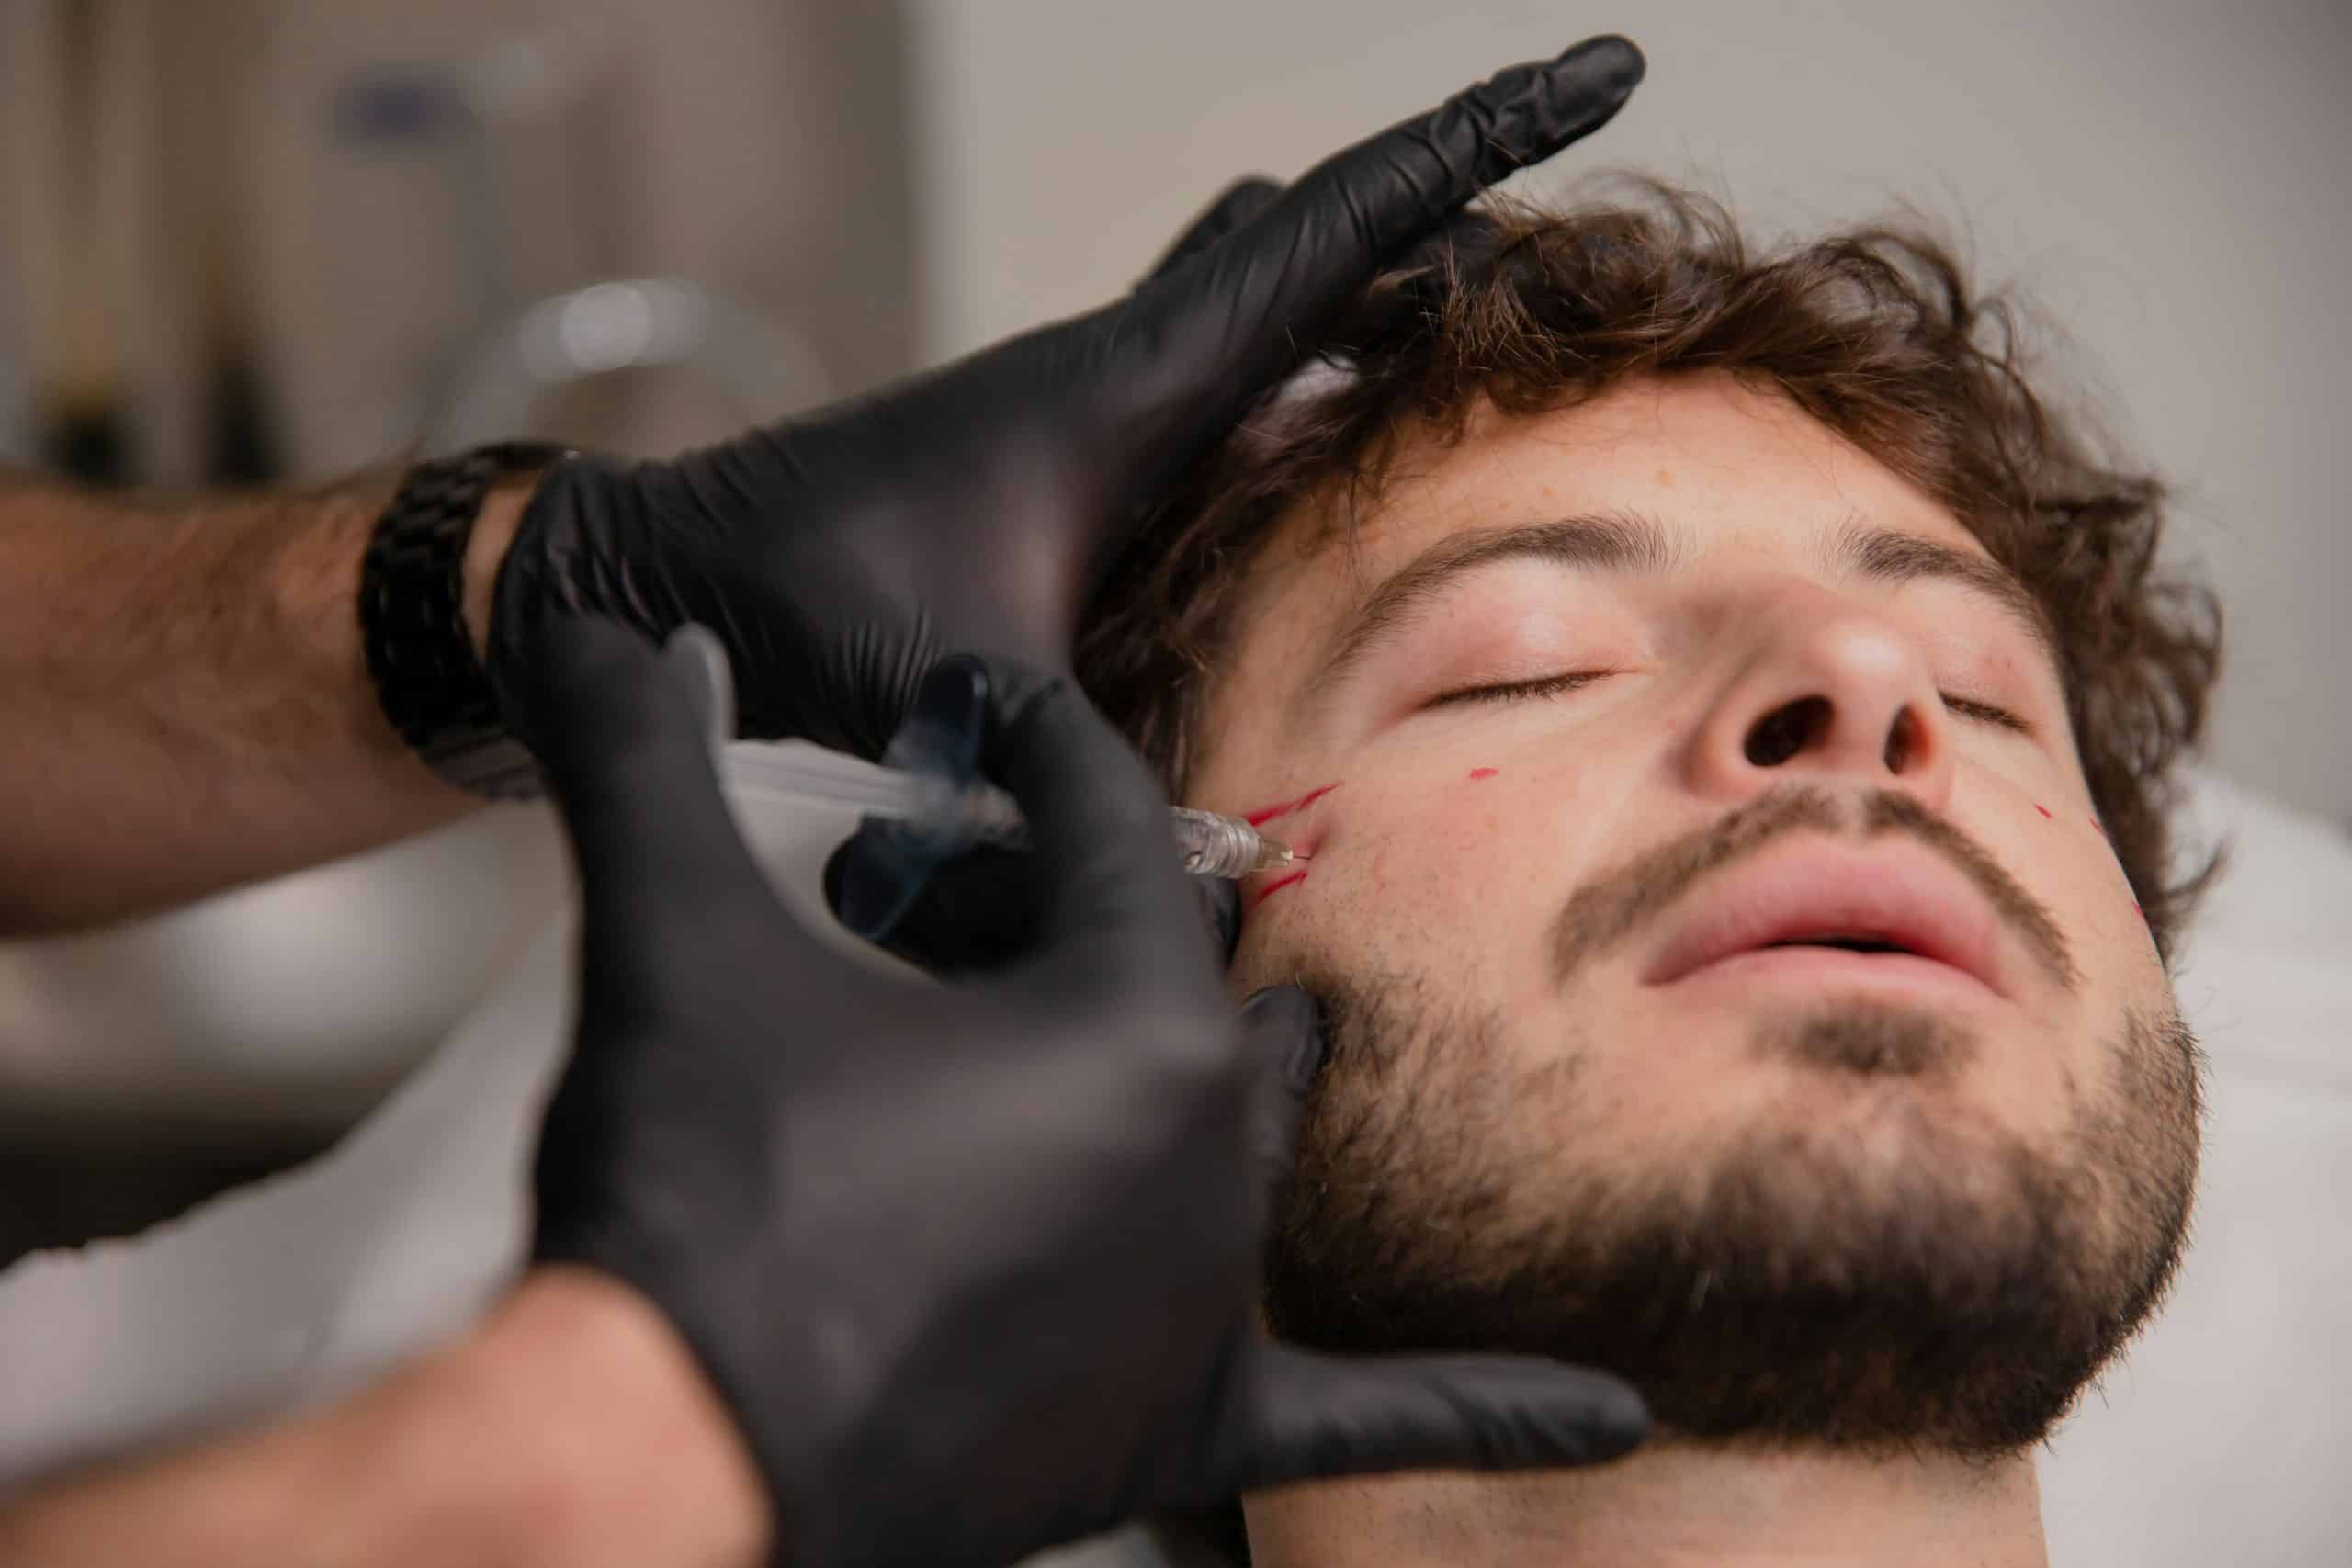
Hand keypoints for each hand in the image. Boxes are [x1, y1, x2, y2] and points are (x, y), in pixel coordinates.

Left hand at [487, 37, 1643, 756]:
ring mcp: (1099, 418)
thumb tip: (1207, 908)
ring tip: (1504, 335)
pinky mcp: (1073, 477)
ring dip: (1386, 303)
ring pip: (1277, 312)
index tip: (1597, 66)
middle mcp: (1125, 377)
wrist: (643, 584)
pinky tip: (1351, 447)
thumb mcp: (950, 709)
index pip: (1336, 233)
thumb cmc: (783, 616)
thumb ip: (1076, 801)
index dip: (1478, 148)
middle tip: (1574, 248)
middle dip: (1458, 216)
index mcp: (1127, 387)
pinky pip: (1232, 397)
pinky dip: (1313, 387)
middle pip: (1326, 246)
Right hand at [514, 621, 1646, 1567]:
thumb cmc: (696, 1197)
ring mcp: (1204, 1301)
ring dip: (1260, 1081)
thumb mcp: (671, 944)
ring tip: (1297, 1028)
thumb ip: (646, 759)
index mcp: (1122, 1018)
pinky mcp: (1177, 1434)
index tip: (991, 712)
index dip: (1037, 745)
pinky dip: (1496, 1409)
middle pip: (1193, 984)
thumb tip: (612, 626)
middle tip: (1044, 886)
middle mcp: (1202, 1155)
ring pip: (1269, 1150)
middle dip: (1124, 915)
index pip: (1103, 830)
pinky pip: (1367, 1420)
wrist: (664, 1457)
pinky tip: (1618, 1410)